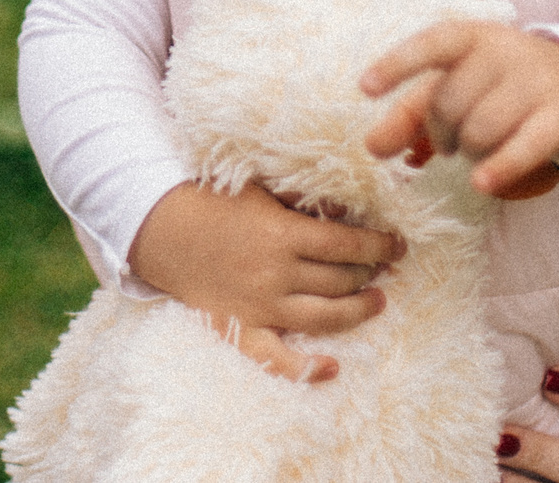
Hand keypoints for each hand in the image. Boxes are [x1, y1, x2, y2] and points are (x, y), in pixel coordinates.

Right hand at [126, 180, 404, 382]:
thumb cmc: (213, 201)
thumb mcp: (263, 190)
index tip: (398, 244)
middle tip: (383, 266)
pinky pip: (277, 359)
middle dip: (369, 272)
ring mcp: (260, 306)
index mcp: (282, 234)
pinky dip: (306, 369)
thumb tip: (350, 210)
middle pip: (341, 279)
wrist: (160, 227)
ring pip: (325, 317)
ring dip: (357, 310)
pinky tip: (333, 368)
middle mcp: (276, 274)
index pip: (348, 245)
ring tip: (376, 301)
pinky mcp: (242, 327)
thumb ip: (304, 201)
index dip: (380, 246)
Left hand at [360, 21, 558, 197]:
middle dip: (441, 133)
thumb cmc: (502, 83)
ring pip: (482, 129)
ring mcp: (537, 82)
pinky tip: (481, 184)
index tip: (365, 87)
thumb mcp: (459, 83)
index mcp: (472, 37)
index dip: (397, 65)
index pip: (431, 43)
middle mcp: (505, 52)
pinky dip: (500, 168)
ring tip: (477, 148)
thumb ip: (411, 112)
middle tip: (451, 142)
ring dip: (470, 151)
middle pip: (451, 102)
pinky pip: (524, 146)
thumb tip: (371, 147)